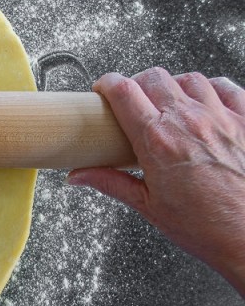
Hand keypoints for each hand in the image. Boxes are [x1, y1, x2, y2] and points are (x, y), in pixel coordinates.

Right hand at [67, 68, 244, 294]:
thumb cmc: (207, 228)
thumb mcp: (148, 206)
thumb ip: (110, 183)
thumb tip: (80, 176)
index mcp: (158, 141)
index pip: (124, 92)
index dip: (107, 84)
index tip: (102, 89)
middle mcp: (188, 121)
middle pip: (154, 77)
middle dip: (136, 83)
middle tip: (131, 100)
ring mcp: (220, 118)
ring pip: (189, 78)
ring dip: (172, 85)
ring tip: (166, 101)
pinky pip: (226, 87)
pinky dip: (211, 88)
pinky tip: (204, 101)